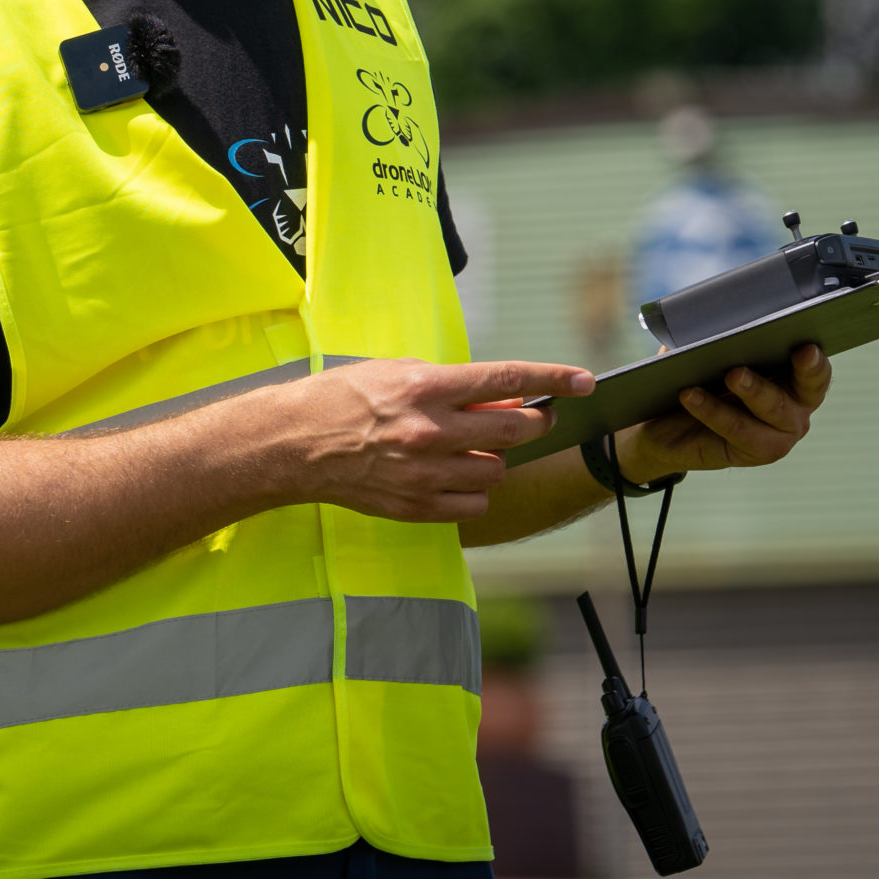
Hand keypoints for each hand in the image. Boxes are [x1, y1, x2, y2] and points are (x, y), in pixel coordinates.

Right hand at [275, 357, 591, 523]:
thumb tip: (505, 399)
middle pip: (515, 431)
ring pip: (496, 471)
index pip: (506, 380)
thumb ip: (454, 387)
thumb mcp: (397, 372)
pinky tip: (453, 476)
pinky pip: (473, 505)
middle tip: (534, 418)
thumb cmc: (343, 398)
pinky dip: (474, 492)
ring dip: (496, 458)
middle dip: (536, 423)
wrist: (294, 443)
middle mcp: (430, 431)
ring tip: (470, 448)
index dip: (552, 379)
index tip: (583, 381)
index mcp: (425, 388)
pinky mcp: (415, 506)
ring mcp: (424, 473)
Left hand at [616, 345, 828, 480]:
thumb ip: (722, 339)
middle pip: (805, 390)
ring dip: (753, 390)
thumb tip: (714, 322)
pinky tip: (690, 394)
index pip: (816, 369)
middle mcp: (797, 408)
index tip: (806, 348)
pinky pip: (736, 430)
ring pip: (773, 410)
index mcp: (796, 377)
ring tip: (731, 374)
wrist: (668, 429)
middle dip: (796, 371)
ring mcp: (780, 434)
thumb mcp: (711, 355)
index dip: (815, 362)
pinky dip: (713, 410)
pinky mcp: (755, 452)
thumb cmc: (700, 380)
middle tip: (764, 359)